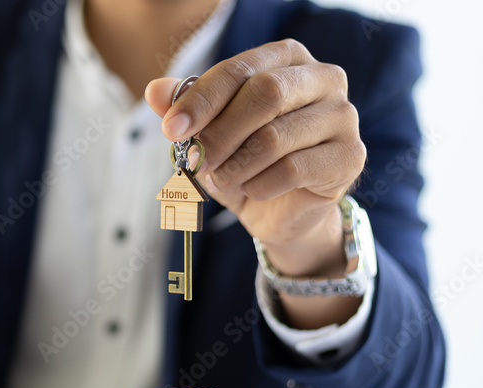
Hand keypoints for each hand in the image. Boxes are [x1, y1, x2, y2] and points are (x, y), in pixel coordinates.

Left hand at [145, 39, 365, 278]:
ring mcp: (343, 116)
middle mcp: (324, 78)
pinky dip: (260, 186)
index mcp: (286, 58)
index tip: (171, 129)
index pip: (240, 69)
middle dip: (220, 134)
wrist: (278, 211)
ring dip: (236, 166)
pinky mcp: (350, 156)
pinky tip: (252, 191)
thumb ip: (185, 108)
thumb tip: (154, 90)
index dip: (201, 100)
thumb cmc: (243, 161)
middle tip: (196, 161)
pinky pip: (293, 169)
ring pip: (275, 137)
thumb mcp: (208, 134)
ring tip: (222, 179)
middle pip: (266, 94)